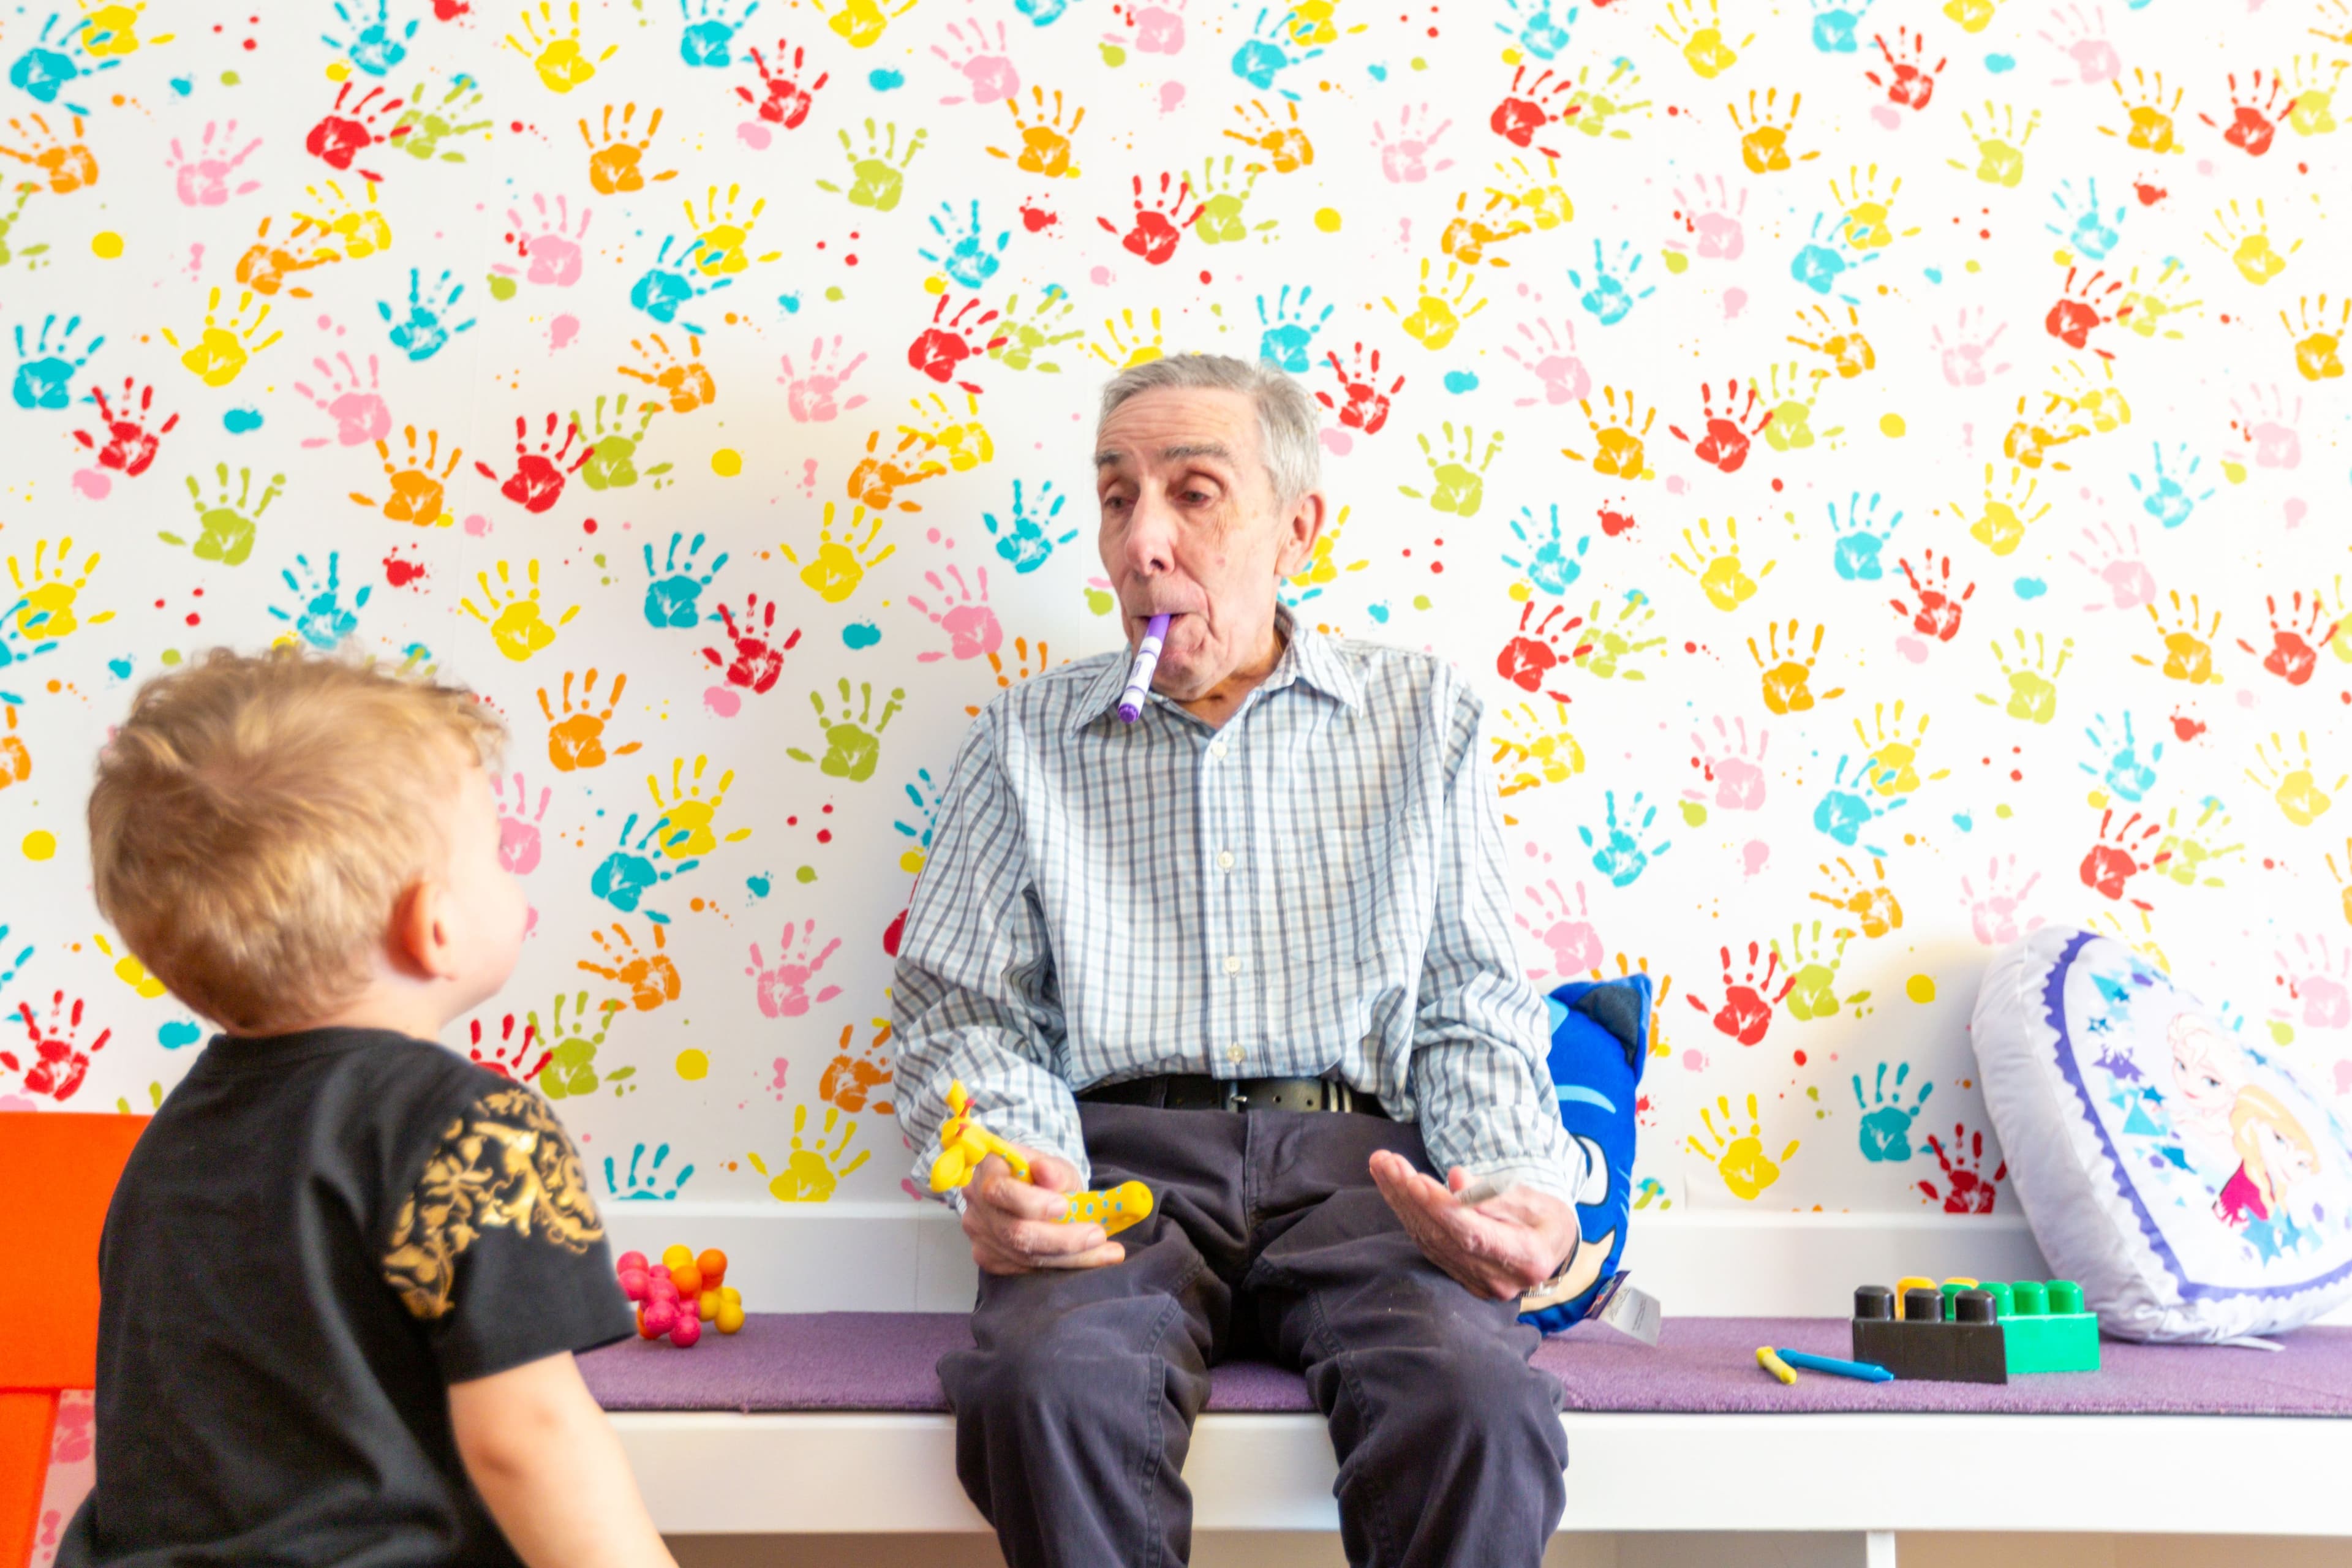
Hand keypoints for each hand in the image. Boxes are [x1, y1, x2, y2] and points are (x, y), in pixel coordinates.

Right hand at [962, 1149, 1125, 1275]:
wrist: (1032, 1192)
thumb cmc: (1044, 1176)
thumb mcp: (1055, 1165)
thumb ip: (1053, 1169)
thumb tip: (1046, 1170)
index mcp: (987, 1170)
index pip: (999, 1191)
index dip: (1032, 1203)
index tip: (1065, 1206)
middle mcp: (976, 1205)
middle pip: (1013, 1232)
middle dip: (1061, 1239)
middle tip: (1099, 1235)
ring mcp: (979, 1235)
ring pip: (1023, 1256)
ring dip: (1070, 1258)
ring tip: (1107, 1252)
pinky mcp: (989, 1258)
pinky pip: (1025, 1269)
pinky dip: (1059, 1266)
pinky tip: (1086, 1259)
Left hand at [1368, 1150, 1578, 1301]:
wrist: (1549, 1249)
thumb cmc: (1545, 1217)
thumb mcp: (1534, 1199)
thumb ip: (1495, 1192)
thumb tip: (1456, 1178)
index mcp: (1526, 1259)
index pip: (1473, 1235)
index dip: (1441, 1208)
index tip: (1415, 1180)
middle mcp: (1498, 1279)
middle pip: (1444, 1236)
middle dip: (1410, 1196)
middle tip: (1386, 1161)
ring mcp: (1475, 1282)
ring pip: (1428, 1239)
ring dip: (1400, 1200)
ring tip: (1382, 1164)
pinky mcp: (1458, 1275)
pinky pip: (1426, 1243)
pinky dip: (1406, 1212)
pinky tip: (1391, 1185)